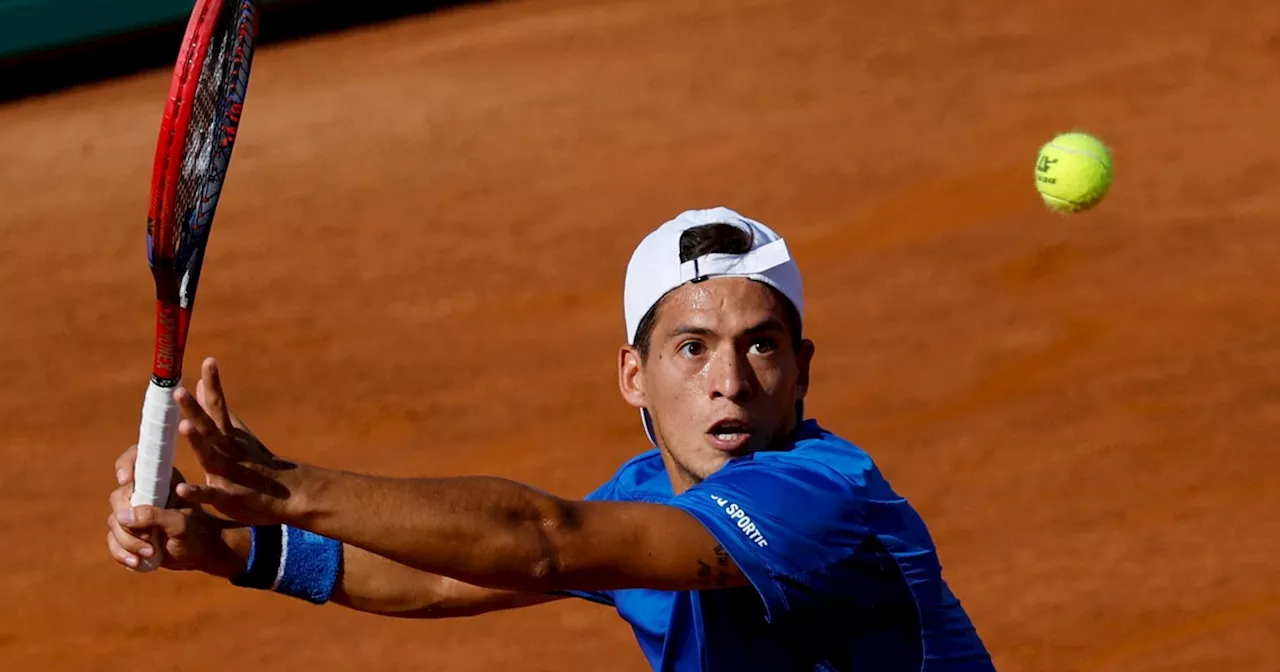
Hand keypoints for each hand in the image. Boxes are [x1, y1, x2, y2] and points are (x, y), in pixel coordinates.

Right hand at [107, 444, 247, 576]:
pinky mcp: (128, 533)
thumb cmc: (196, 531)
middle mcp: (144, 492)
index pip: (137, 458)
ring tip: (150, 552)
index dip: (126, 463)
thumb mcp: (180, 523)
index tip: (125, 479)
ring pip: (114, 522)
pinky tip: (137, 562)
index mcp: (161, 480)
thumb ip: (155, 516)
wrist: (200, 552)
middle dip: (129, 522)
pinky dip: (121, 553)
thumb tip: (122, 516)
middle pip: (118, 498)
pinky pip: (113, 541)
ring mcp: (134, 513)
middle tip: (148, 537)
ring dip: (128, 541)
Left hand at [172, 357, 305, 525]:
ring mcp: (229, 472)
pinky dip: (197, 492)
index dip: (214, 384)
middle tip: (179, 392)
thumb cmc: (258, 462)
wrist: (290, 493)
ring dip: (198, 442)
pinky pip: (210, 495)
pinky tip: (182, 489)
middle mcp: (229, 450)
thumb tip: (197, 383)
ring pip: (211, 456)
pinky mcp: (228, 497)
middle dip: (194, 410)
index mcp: (229, 435)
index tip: (208, 361)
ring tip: (185, 426)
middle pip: (210, 427)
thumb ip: (215, 411)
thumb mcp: (236, 434)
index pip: (219, 406)